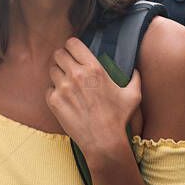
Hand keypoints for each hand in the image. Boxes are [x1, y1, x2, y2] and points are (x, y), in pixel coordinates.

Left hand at [46, 37, 140, 156]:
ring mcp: (63, 88)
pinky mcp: (54, 101)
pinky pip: (48, 88)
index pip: (72, 43)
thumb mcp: (133, 95)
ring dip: (58, 74)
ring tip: (67, 83)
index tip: (74, 53)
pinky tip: (65, 99)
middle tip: (68, 67)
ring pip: (52, 70)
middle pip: (58, 54)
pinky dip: (54, 92)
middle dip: (63, 58)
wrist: (103, 140)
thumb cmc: (118, 118)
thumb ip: (135, 78)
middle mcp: (76, 75)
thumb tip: (135, 70)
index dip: (72, 46)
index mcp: (93, 68)